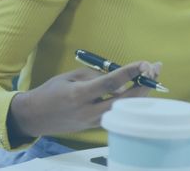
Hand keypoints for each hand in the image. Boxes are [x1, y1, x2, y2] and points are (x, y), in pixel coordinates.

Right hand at [7, 61, 161, 139]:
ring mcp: (93, 122)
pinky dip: (129, 102)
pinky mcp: (94, 127)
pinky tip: (137, 90)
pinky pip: (117, 114)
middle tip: (154, 68)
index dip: (130, 73)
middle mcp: (89, 111)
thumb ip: (94, 76)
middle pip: (125, 101)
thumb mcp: (70, 76)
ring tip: (150, 77)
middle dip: (143, 84)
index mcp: (79, 95)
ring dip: (140, 93)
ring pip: (124, 110)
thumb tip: (117, 78)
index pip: (111, 84)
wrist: (34, 117)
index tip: (144, 63)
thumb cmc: (50, 92)